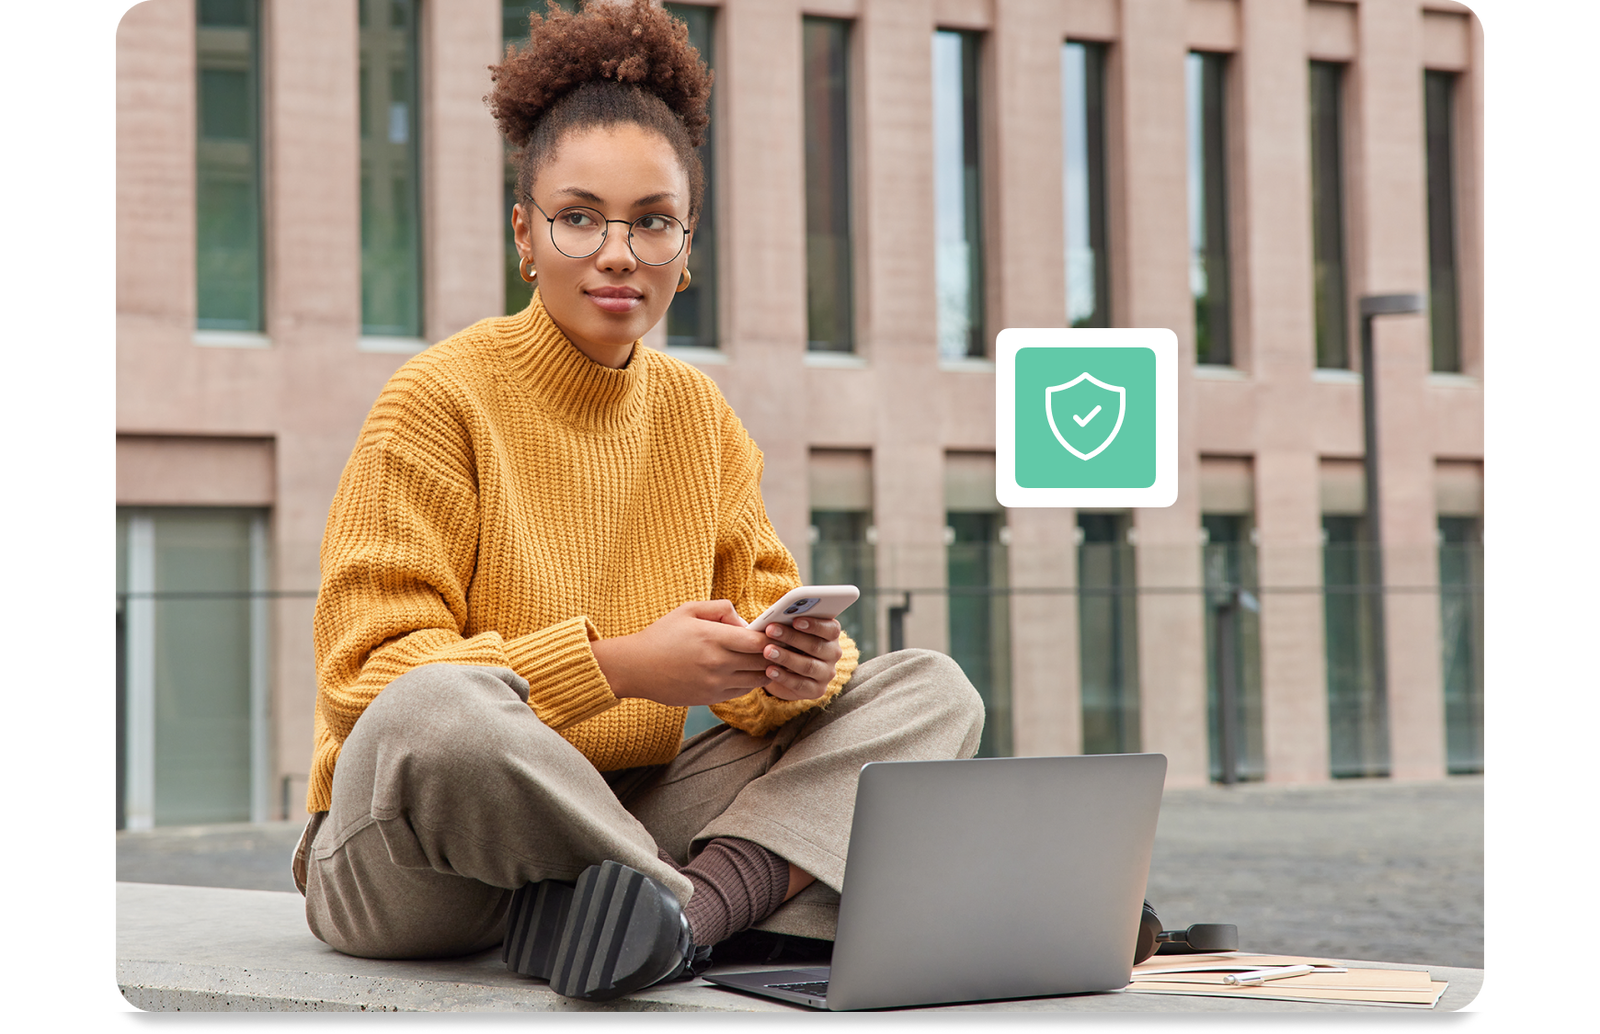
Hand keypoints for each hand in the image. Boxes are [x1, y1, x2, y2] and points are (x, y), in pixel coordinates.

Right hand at [593, 600, 772, 707]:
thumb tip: (745, 622)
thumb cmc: (662, 635)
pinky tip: (746, 671)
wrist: (636, 668)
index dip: (771, 637)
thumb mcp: (688, 610)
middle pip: (762, 661)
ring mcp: (715, 683)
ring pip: (757, 679)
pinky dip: (750, 681)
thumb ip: (721, 608)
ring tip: (764, 658)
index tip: (773, 632)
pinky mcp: (711, 698)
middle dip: (773, 653)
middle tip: (777, 645)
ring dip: (764, 669)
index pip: (758, 642)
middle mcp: (717, 663)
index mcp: (712, 638)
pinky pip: (743, 691)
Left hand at [752, 615, 843, 700]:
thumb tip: (777, 616)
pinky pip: (801, 684)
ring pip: (808, 666)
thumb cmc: (789, 642)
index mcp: (831, 635)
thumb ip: (790, 623)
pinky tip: (769, 670)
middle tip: (770, 630)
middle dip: (791, 637)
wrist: (789, 670)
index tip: (795, 620)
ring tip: (767, 651)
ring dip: (786, 658)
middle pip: (816, 646)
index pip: (831, 629)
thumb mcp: (792, 630)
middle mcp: (833, 654)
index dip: (814, 624)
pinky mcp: (817, 690)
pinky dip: (784, 677)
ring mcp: (826, 673)